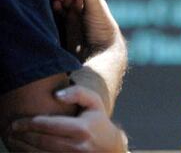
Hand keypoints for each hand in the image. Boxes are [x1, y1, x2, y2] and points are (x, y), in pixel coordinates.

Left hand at [7, 86, 126, 151]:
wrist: (110, 147)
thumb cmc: (98, 122)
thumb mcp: (94, 102)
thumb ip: (77, 92)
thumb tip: (56, 95)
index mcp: (82, 129)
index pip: (49, 126)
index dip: (30, 123)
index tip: (17, 122)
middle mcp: (77, 147)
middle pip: (42, 142)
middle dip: (24, 136)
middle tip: (11, 130)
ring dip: (23, 148)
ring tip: (14, 140)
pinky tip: (24, 150)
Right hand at [51, 0, 119, 54]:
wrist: (102, 54)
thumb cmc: (102, 28)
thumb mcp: (94, 6)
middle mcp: (81, 5)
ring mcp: (72, 16)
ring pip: (59, 2)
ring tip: (53, 0)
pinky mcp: (65, 27)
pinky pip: (56, 14)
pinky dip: (53, 9)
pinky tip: (53, 8)